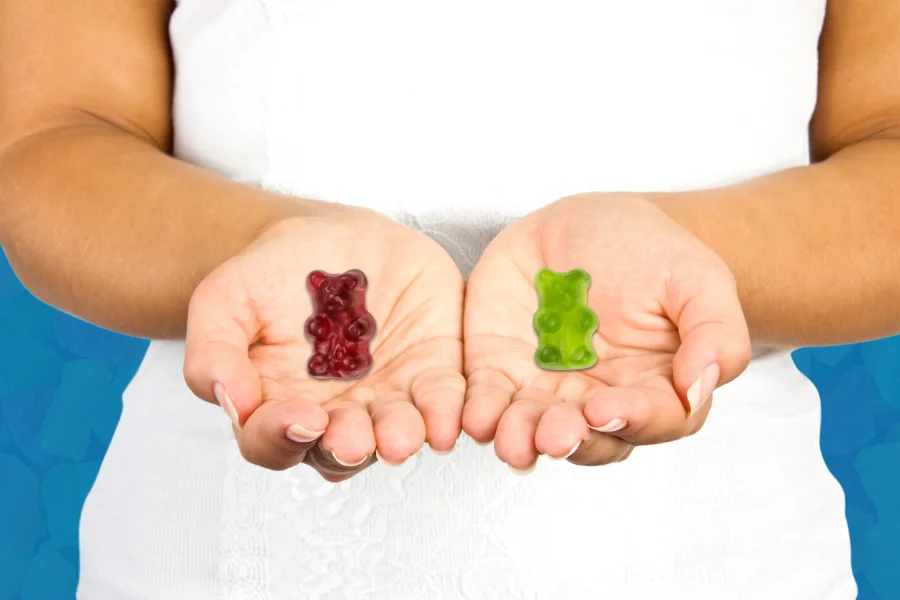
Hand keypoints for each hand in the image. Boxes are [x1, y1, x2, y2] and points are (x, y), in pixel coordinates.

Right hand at [183, 205, 464, 480]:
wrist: (330, 236)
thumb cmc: (271, 274)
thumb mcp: (225, 298)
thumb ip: (214, 350)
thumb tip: (229, 402)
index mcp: (279, 407)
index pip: (273, 442)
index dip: (282, 436)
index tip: (300, 416)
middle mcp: (336, 415)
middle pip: (341, 451)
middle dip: (349, 447)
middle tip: (354, 439)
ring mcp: (387, 398)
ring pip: (396, 434)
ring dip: (401, 438)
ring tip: (402, 434)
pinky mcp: (432, 373)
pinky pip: (443, 402)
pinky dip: (447, 412)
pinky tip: (449, 417)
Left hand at [463, 193, 750, 469]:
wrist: (592, 223)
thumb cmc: (651, 252)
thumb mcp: (697, 277)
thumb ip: (714, 333)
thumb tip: (700, 386)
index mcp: (653, 387)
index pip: (650, 420)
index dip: (630, 419)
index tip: (607, 408)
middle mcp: (599, 398)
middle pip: (586, 437)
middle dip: (568, 439)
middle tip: (554, 434)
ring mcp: (546, 387)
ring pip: (532, 428)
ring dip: (520, 438)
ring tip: (511, 437)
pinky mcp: (501, 368)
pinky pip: (487, 398)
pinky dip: (480, 411)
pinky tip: (475, 416)